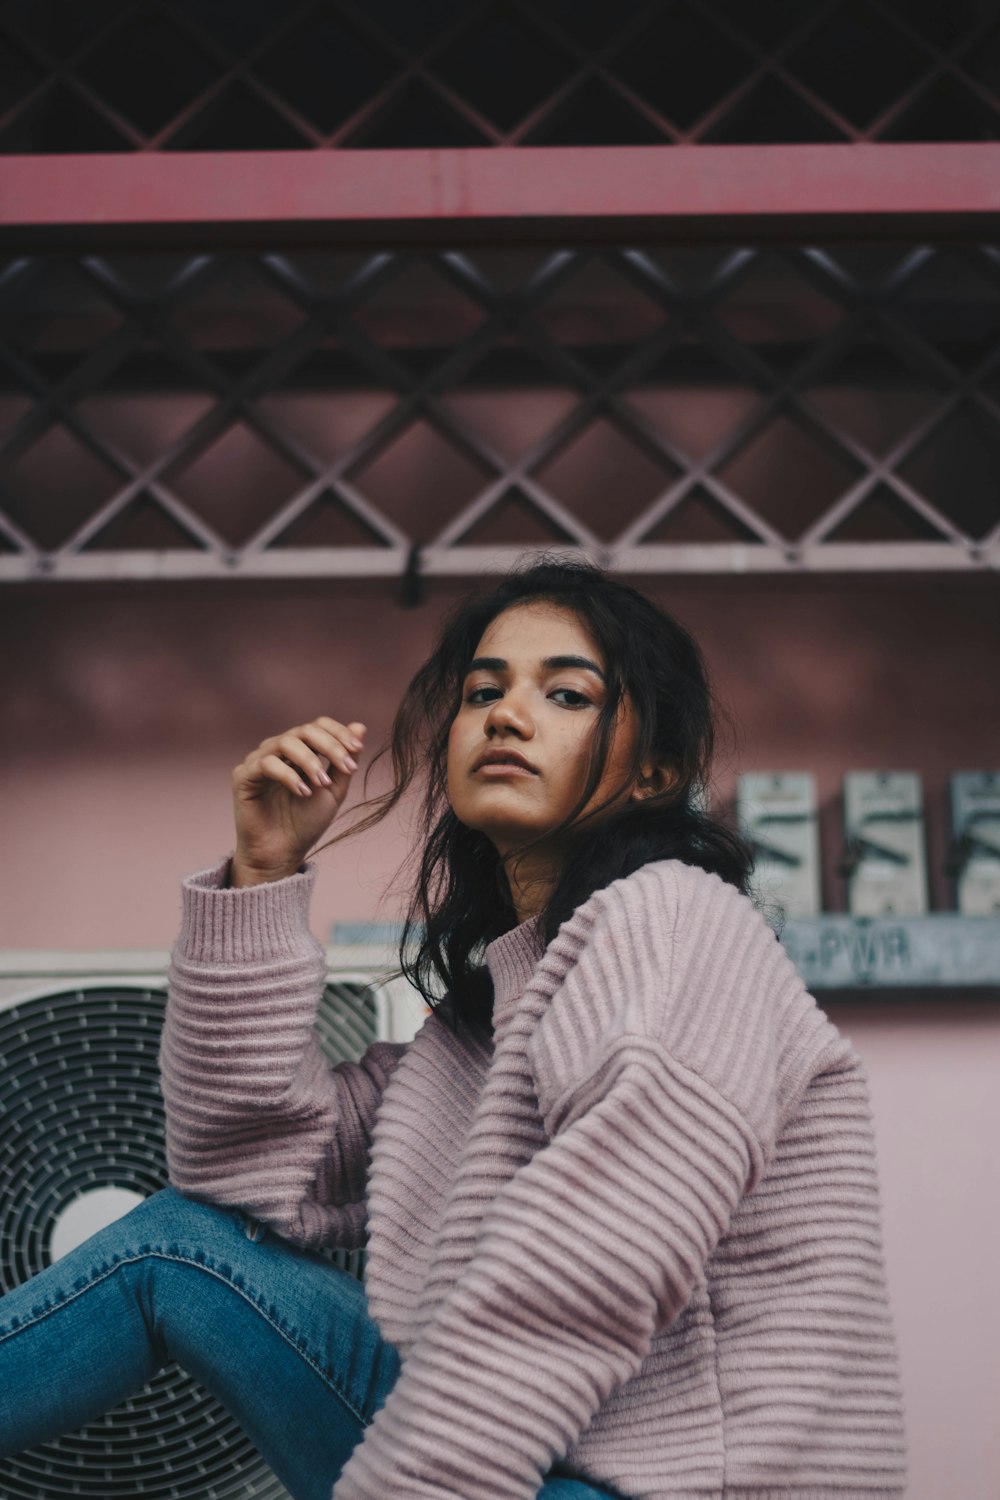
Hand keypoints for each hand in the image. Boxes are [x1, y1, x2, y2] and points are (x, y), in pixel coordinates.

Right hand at [230, 717, 366, 886]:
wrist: (282, 854)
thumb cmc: (306, 823)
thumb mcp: (333, 791)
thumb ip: (343, 761)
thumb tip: (360, 727)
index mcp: (298, 750)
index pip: (317, 726)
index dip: (339, 733)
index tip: (357, 750)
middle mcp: (277, 750)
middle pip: (304, 731)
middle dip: (330, 746)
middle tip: (346, 766)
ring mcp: (258, 761)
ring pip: (285, 742)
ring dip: (310, 761)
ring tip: (323, 784)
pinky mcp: (243, 776)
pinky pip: (266, 764)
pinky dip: (289, 775)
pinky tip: (303, 793)